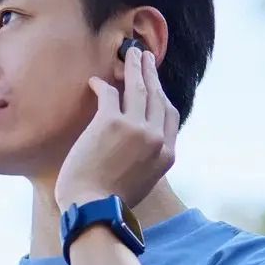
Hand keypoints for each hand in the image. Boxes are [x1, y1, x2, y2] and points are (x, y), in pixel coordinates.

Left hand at [55, 47, 178, 209]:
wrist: (95, 211)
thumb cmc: (109, 204)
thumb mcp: (141, 183)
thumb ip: (145, 161)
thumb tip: (134, 150)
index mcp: (166, 154)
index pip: (169, 116)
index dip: (161, 96)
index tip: (156, 85)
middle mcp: (156, 138)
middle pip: (157, 96)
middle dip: (151, 74)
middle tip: (145, 57)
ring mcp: (136, 128)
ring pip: (138, 88)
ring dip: (134, 67)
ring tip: (131, 53)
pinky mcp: (111, 123)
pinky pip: (109, 94)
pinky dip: (101, 85)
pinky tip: (95, 82)